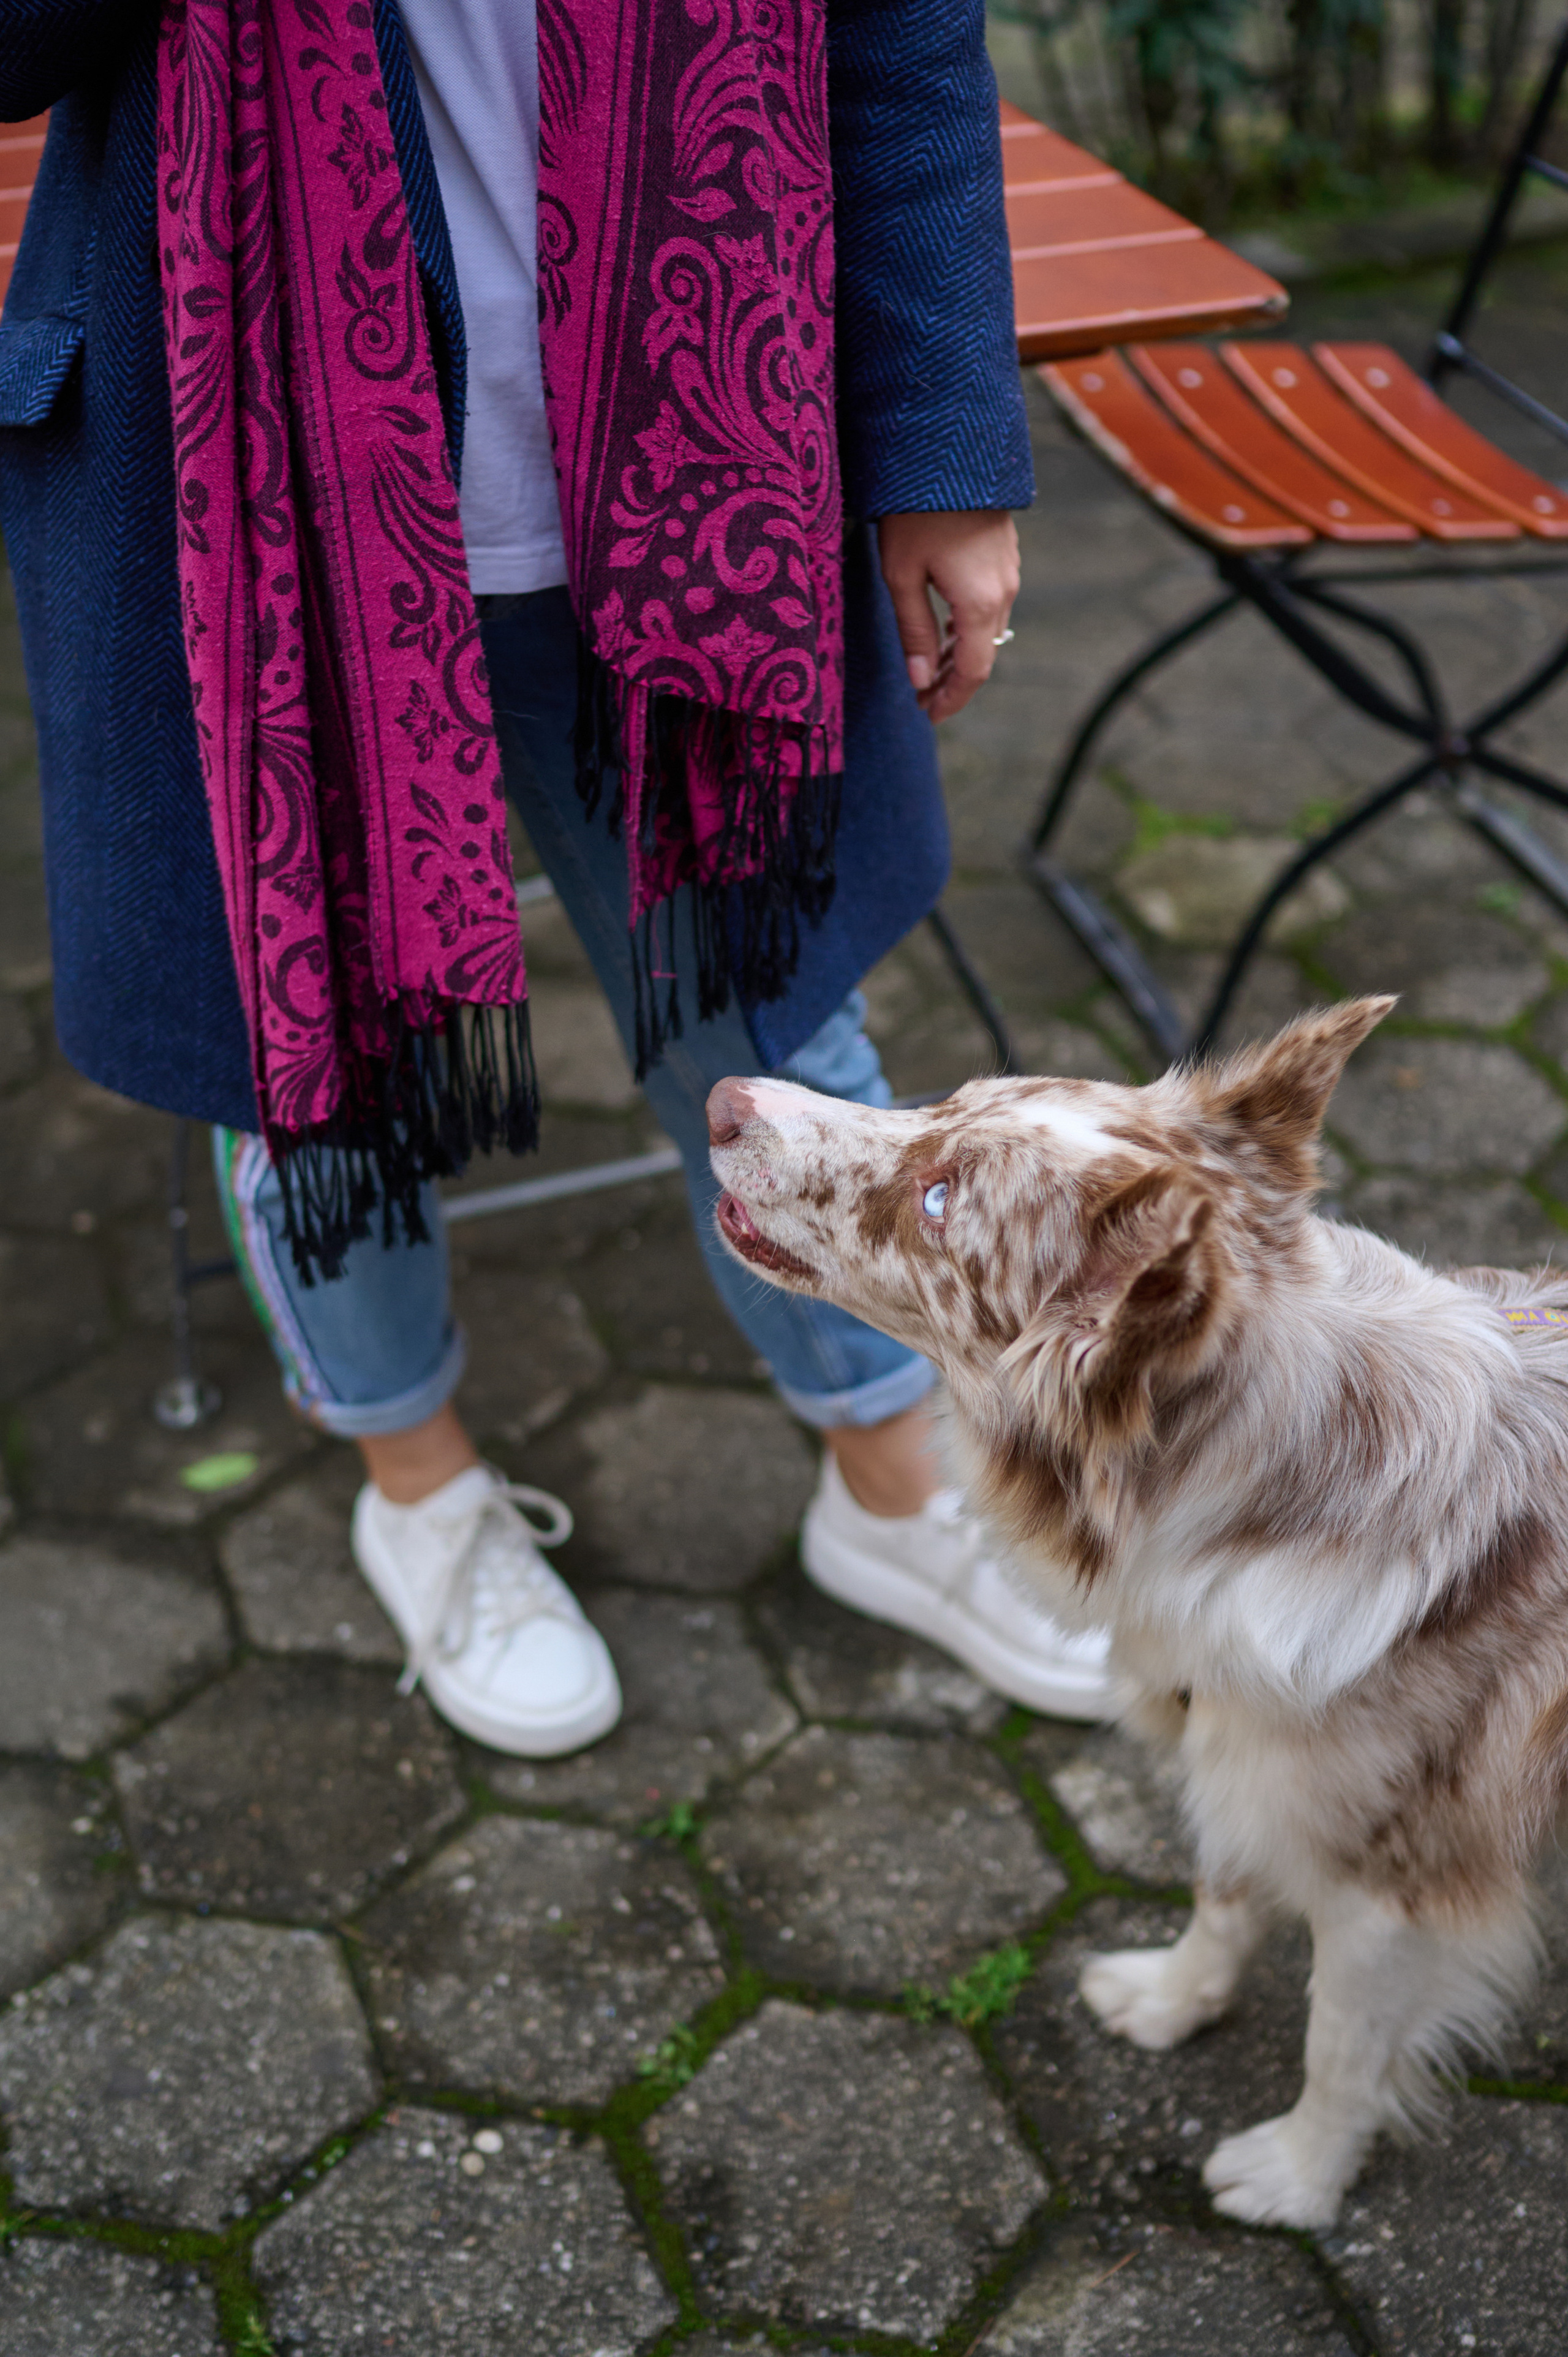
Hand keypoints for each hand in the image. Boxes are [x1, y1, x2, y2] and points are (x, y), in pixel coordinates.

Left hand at [877, 508, 1020, 723]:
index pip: (971, 672)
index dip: (950, 699)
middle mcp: (1004, 592)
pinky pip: (991, 607)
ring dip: (959, 655)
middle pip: (982, 656)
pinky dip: (968, 628)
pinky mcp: (1005, 556)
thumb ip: (913, 630)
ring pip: (988, 632)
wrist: (951, 448)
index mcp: (980, 604)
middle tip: (921, 698)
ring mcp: (1009, 573)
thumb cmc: (917, 510)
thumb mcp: (902, 574)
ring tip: (927, 668)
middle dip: (952, 682)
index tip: (927, 714)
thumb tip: (919, 679)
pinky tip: (945, 629)